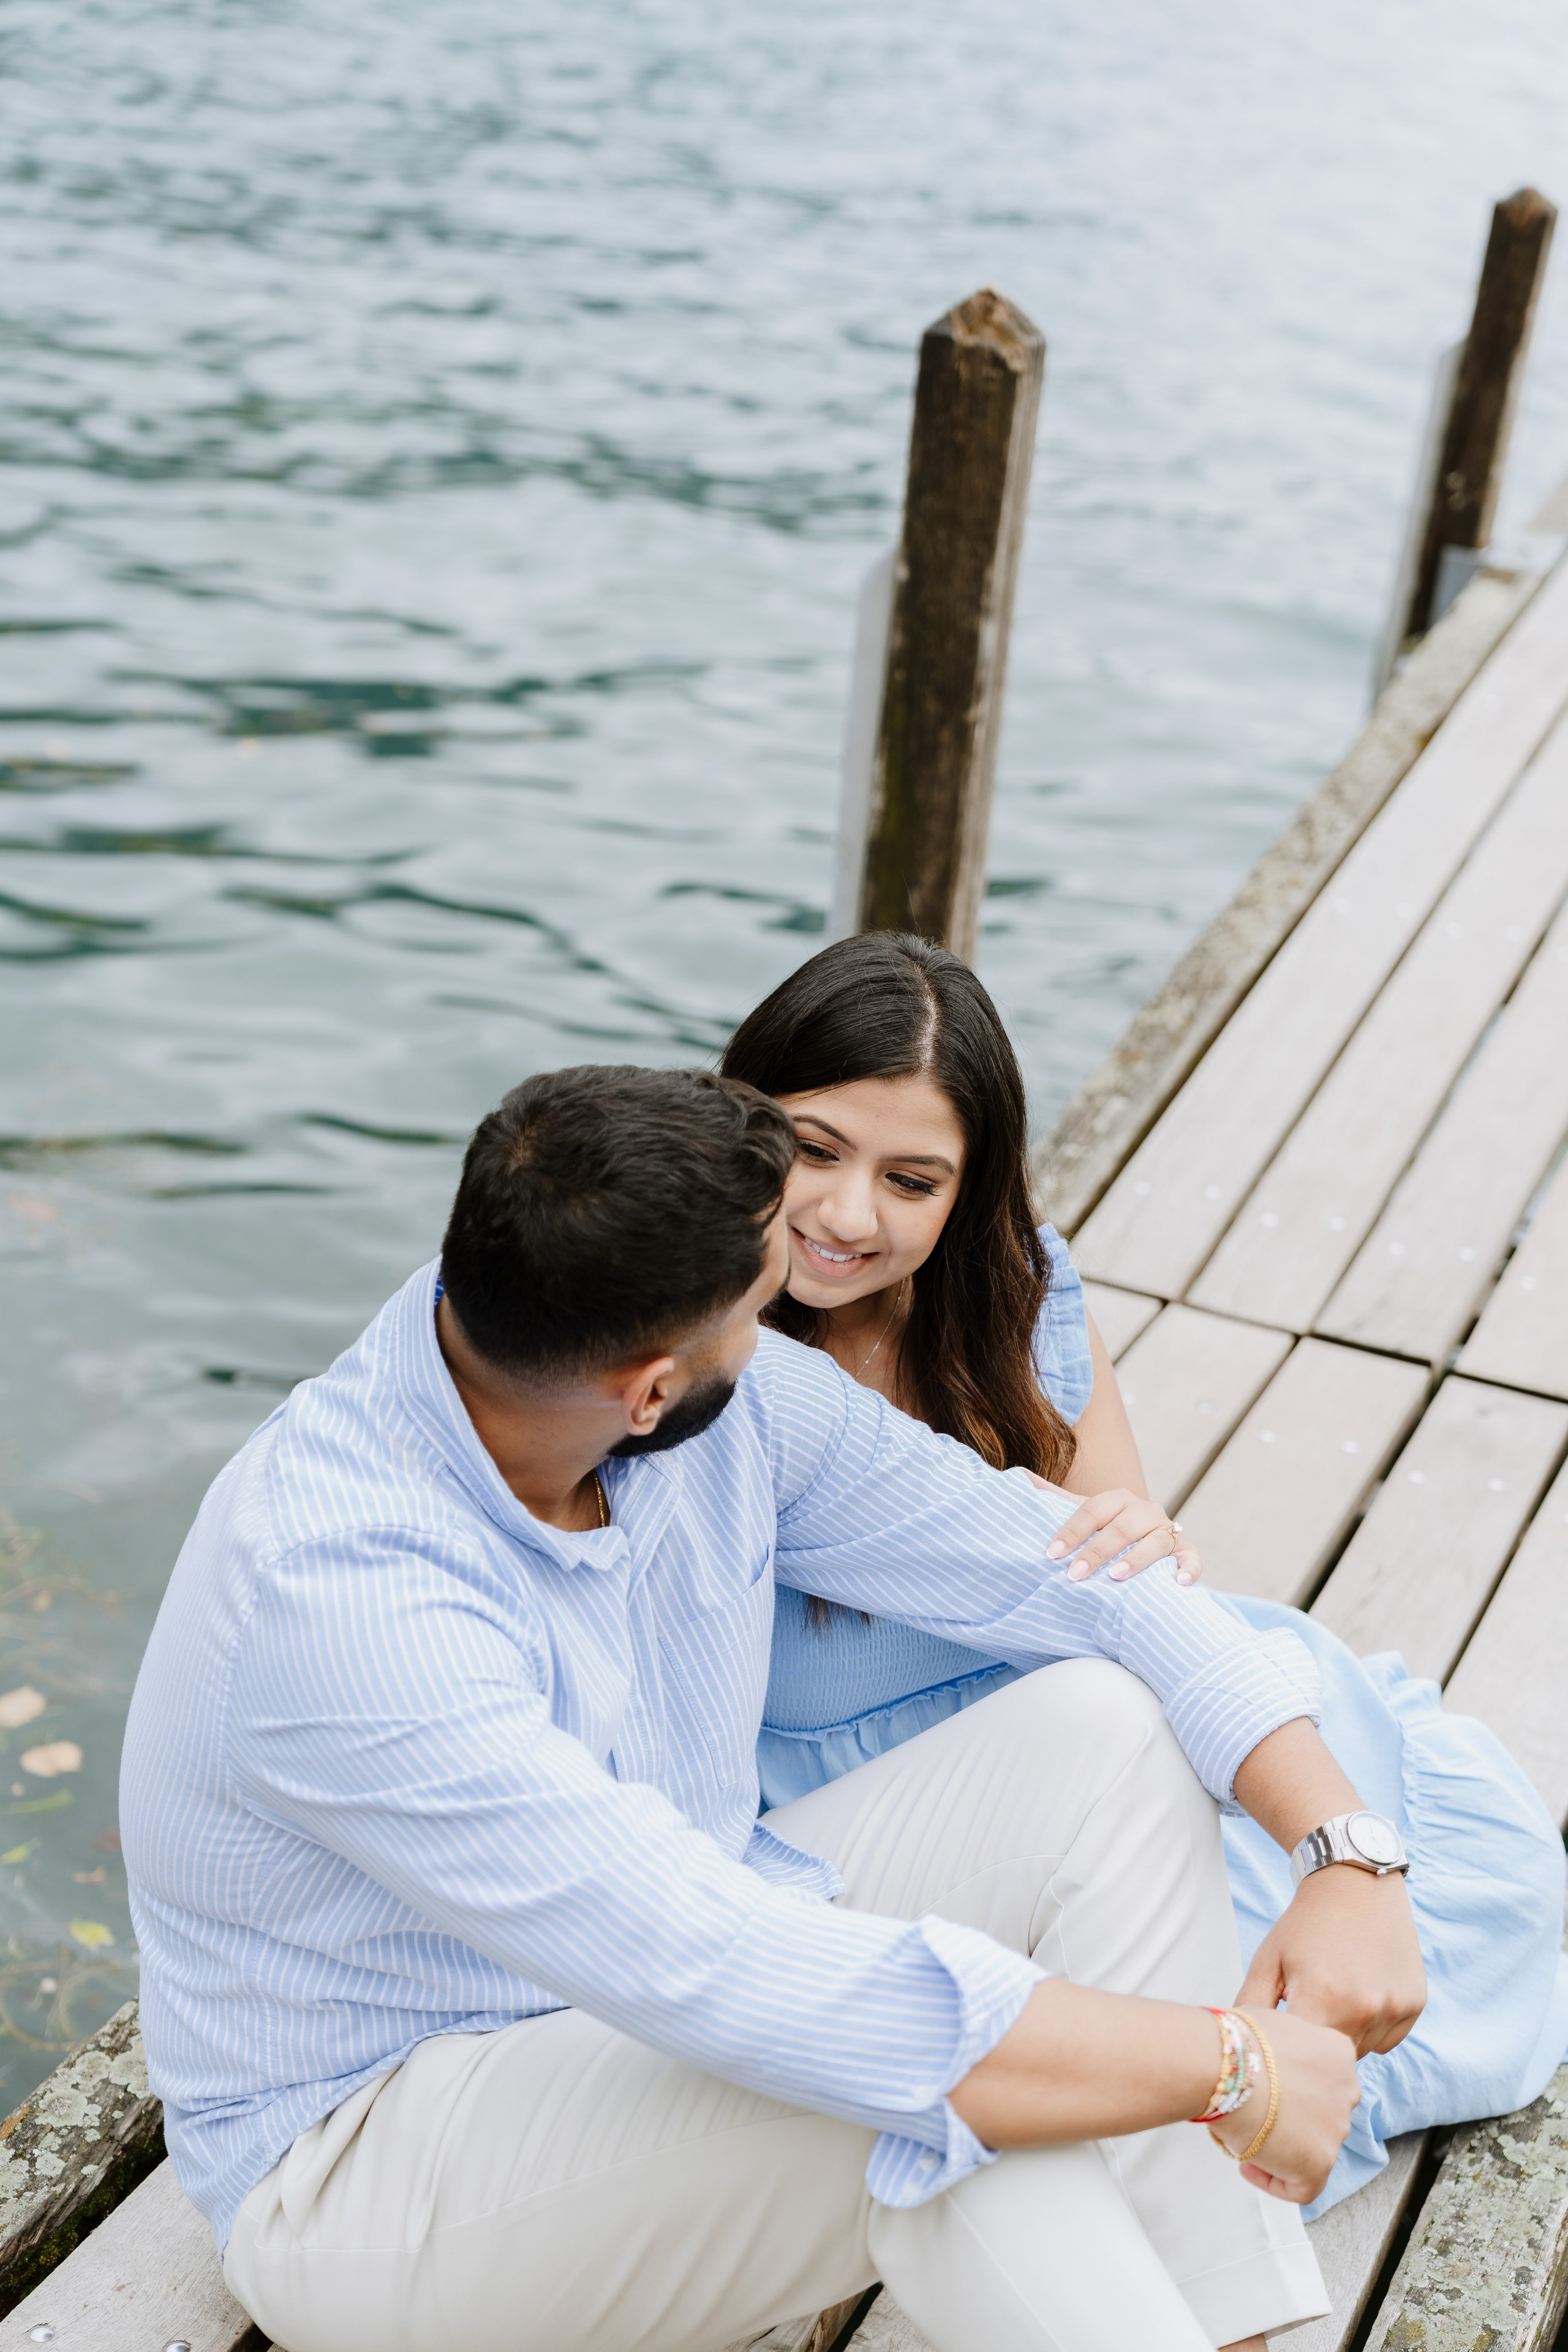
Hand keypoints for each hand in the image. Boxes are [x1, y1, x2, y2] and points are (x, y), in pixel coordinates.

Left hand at [1025, 1476, 1200, 1584]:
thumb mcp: (1081, 1512)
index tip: (1051, 1553)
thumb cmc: (1105, 1529)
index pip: (1093, 1510)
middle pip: (1122, 1527)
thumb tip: (1017, 1477)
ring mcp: (1167, 1530)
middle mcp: (1144, 1511)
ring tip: (1116, 1577)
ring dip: (1137, 1559)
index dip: (1072, 1530)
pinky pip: (1192, 1558)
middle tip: (1075, 1574)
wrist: (1142, 1540)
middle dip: (1097, 1550)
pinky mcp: (1185, 1551)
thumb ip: (1053, 1498)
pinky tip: (1179, 1583)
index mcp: (1117, 1499)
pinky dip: (1189, 1569)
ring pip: (1156, 1542)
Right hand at [1209, 2007, 1361, 2204]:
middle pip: (1323, 2114)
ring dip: (1284, 2149)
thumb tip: (1264, 2062)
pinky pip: (1302, 2187)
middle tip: (1260, 2118)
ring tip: (1247, 2140)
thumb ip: (1283, 2047)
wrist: (1225, 2067)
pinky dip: (1275, 2182)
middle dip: (1294, 2119)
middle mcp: (1346, 2091)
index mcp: (1337, 2053)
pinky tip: (1250, 2165)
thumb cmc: (1235, 2043)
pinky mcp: (1319, 2164)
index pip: (1325, 2079)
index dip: (1297, 2090)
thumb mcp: (1270, 2026)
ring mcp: (1336, 2129)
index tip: (1274, 2095)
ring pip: (1313, 2149)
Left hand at [1237, 1866, 1425, 2058]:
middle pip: (1333, 2058)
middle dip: (1317, 2045)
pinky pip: (1387, 2039)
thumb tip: (1241, 2047)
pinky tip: (1360, 1992)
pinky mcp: (1414, 2003)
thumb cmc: (1304, 1924)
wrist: (1355, 1882)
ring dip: (1345, 2036)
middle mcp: (1364, 2007)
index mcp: (1323, 1999)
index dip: (1290, 2048)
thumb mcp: (1267, 1960)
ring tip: (1335, 1994)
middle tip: (1309, 2008)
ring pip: (1362, 2051)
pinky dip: (1372, 2028)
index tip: (1285, 2032)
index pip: (1302, 2057)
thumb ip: (1251, 2007)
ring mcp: (1394, 2007)